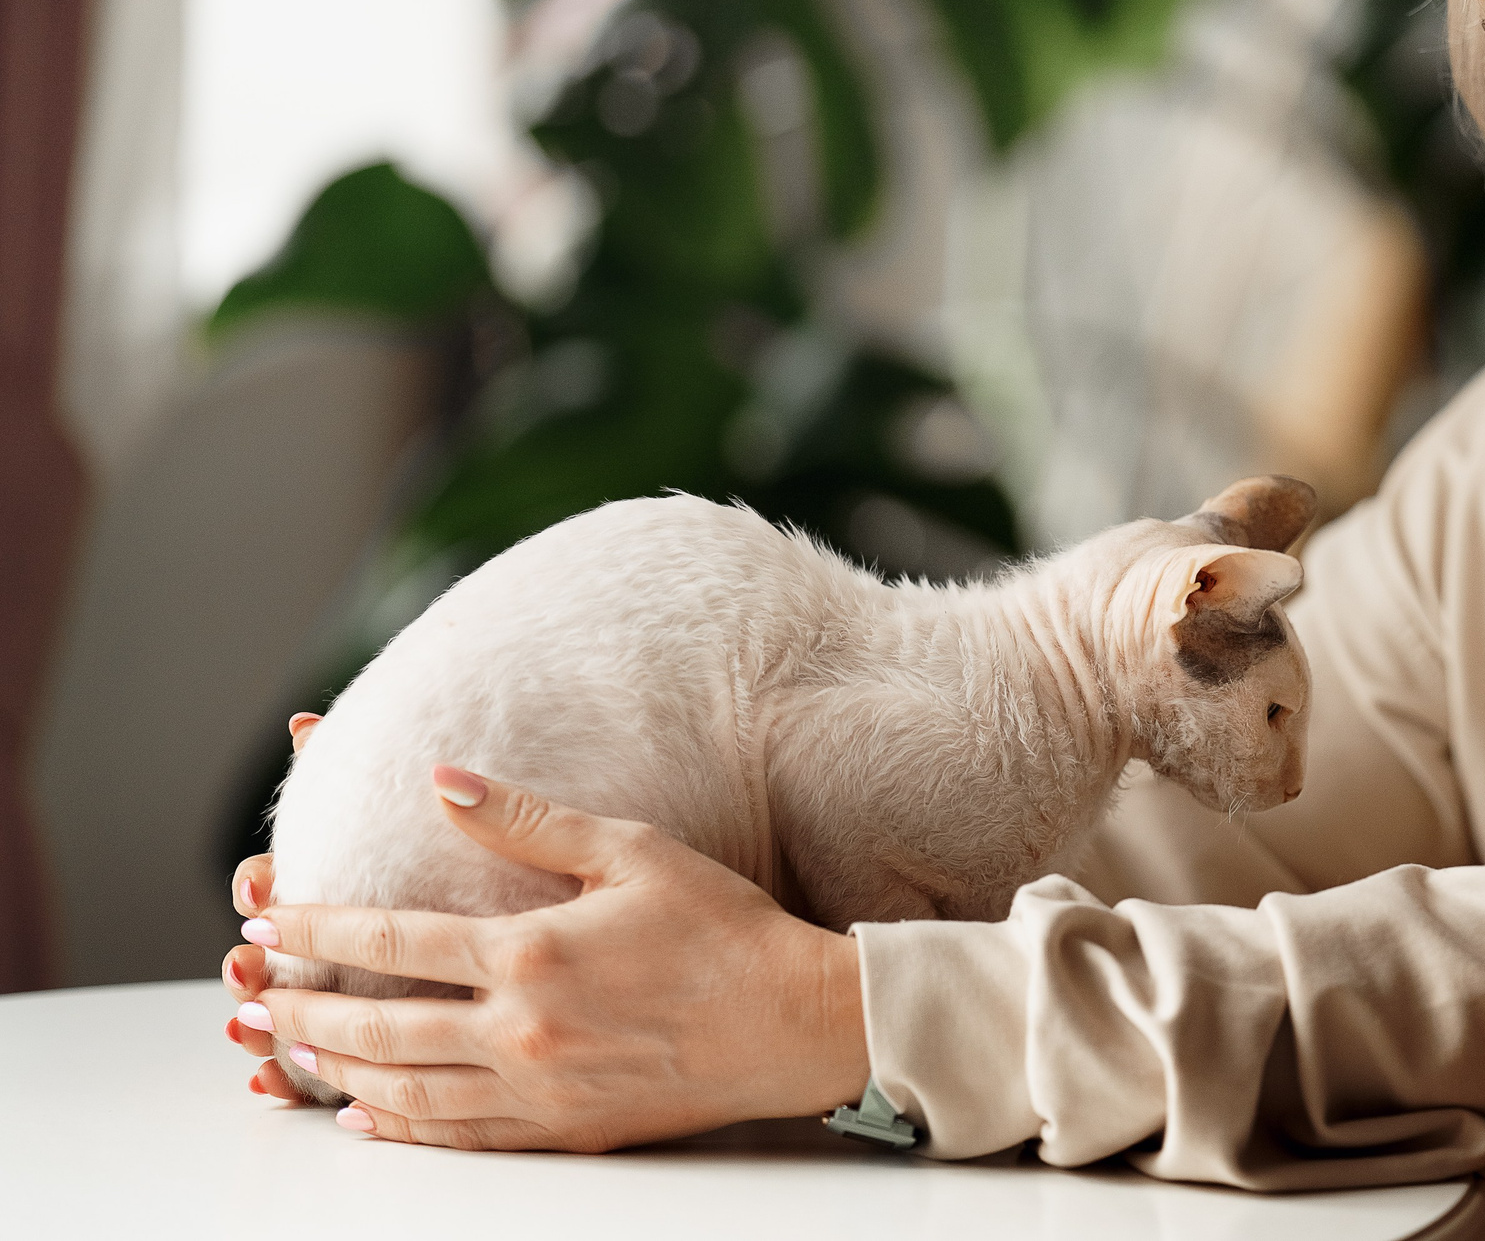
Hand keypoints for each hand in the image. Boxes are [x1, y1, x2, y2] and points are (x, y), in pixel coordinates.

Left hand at [228, 765, 869, 1149]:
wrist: (798, 1021)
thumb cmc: (726, 927)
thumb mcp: (632, 850)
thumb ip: (527, 820)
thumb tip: (441, 781)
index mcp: (529, 954)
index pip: (391, 944)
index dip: (318, 932)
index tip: (268, 920)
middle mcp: (519, 1030)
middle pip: (378, 1027)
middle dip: (303, 1007)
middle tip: (253, 995)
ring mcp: (537, 1089)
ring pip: (404, 1089)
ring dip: (335, 1070)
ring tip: (289, 1051)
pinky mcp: (564, 1128)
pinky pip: (457, 1138)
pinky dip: (399, 1128)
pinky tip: (367, 1118)